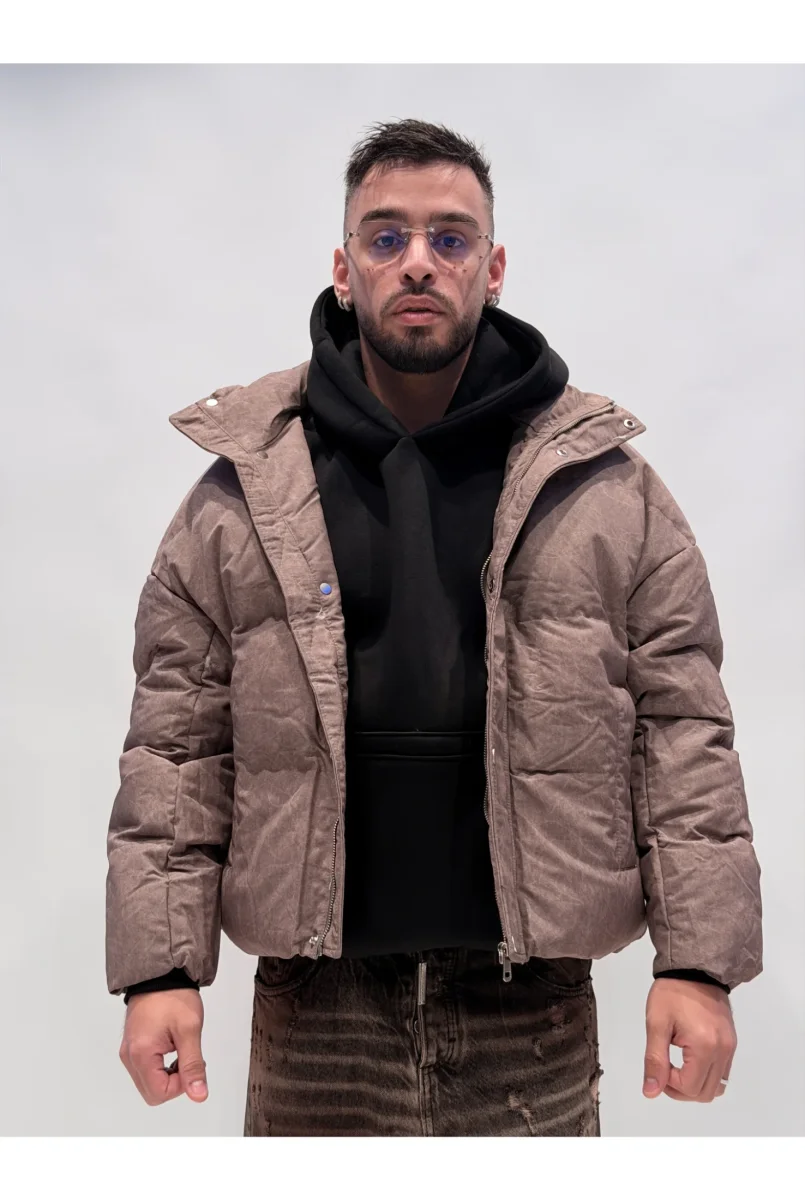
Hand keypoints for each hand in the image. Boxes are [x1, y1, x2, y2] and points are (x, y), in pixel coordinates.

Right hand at [119, 988, 207, 1105]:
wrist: (161, 974)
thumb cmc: (174, 997)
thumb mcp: (190, 1030)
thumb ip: (193, 1065)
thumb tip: (198, 1095)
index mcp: (140, 1054)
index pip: (160, 1093)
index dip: (181, 1085)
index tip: (193, 1063)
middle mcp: (129, 1056)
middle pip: (152, 1093)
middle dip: (175, 1082)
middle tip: (188, 1057)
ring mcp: (128, 1052)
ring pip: (149, 1083)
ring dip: (168, 1075)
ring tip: (181, 1049)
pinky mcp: (132, 1047)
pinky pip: (145, 1070)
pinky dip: (161, 1067)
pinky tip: (172, 1049)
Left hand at [643, 977, 736, 1102]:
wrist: (694, 967)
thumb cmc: (672, 992)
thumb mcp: (656, 1023)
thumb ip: (654, 1060)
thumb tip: (650, 1092)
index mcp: (705, 1046)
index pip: (690, 1088)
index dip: (669, 1084)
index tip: (659, 1064)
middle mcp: (723, 1050)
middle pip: (705, 1093)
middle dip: (682, 1090)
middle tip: (665, 1070)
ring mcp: (730, 1047)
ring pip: (716, 1087)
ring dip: (695, 1085)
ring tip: (677, 1066)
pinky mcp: (731, 1042)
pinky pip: (722, 1073)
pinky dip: (706, 1075)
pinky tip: (690, 1059)